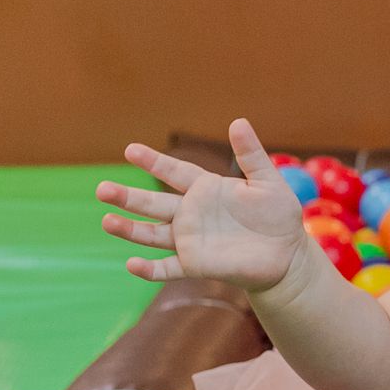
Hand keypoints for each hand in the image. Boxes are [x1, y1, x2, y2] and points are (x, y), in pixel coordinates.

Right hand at [95, 119, 308, 291]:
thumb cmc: (278, 216)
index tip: (130, 150)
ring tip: (107, 221)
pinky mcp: (196, 265)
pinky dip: (149, 268)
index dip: (153, 162)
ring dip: (130, 229)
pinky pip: (168, 268)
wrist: (287, 255)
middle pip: (153, 204)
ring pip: (152, 234)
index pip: (174, 172)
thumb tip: (239, 121)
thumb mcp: (268, 182)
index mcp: (206, 189)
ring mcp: (190, 240)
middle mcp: (191, 213)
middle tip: (101, 189)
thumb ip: (251, 154)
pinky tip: (131, 264)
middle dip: (128, 197)